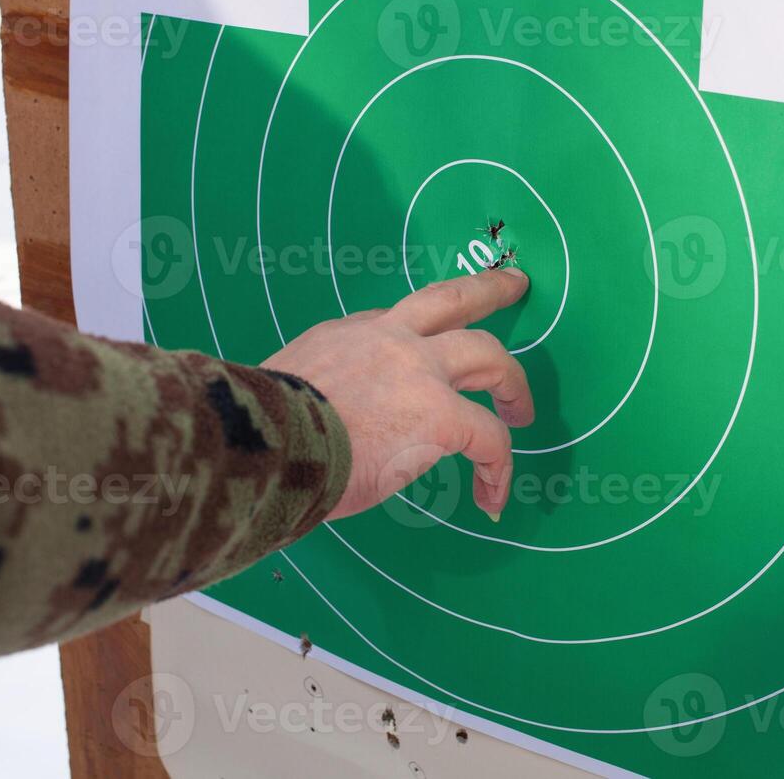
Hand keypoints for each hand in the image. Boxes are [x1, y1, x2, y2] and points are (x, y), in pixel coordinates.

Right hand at [262, 268, 533, 521]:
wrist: (264, 446)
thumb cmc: (261, 434)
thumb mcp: (285, 390)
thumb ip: (316, 395)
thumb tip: (320, 431)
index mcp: (347, 335)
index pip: (399, 319)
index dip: (421, 336)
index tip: (427, 353)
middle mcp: (389, 338)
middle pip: (454, 301)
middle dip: (490, 291)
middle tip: (513, 287)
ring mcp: (420, 372)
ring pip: (489, 355)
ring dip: (513, 381)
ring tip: (521, 411)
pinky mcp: (441, 415)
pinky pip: (490, 437)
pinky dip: (498, 468)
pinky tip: (493, 496)